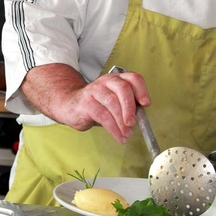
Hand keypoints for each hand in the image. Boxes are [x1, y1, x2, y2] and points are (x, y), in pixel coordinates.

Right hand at [20, 64, 150, 143]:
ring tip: (126, 133)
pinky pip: (102, 115)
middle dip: (130, 107)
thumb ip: (127, 107)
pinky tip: (118, 136)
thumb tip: (140, 119)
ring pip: (112, 103)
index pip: (133, 78)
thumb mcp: (114, 102)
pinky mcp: (86, 102)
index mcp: (117, 79)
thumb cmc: (95, 105)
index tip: (146, 104)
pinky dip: (113, 128)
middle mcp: (106, 81)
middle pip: (123, 88)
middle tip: (133, 123)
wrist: (69, 105)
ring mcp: (95, 90)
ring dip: (121, 121)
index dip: (141, 90)